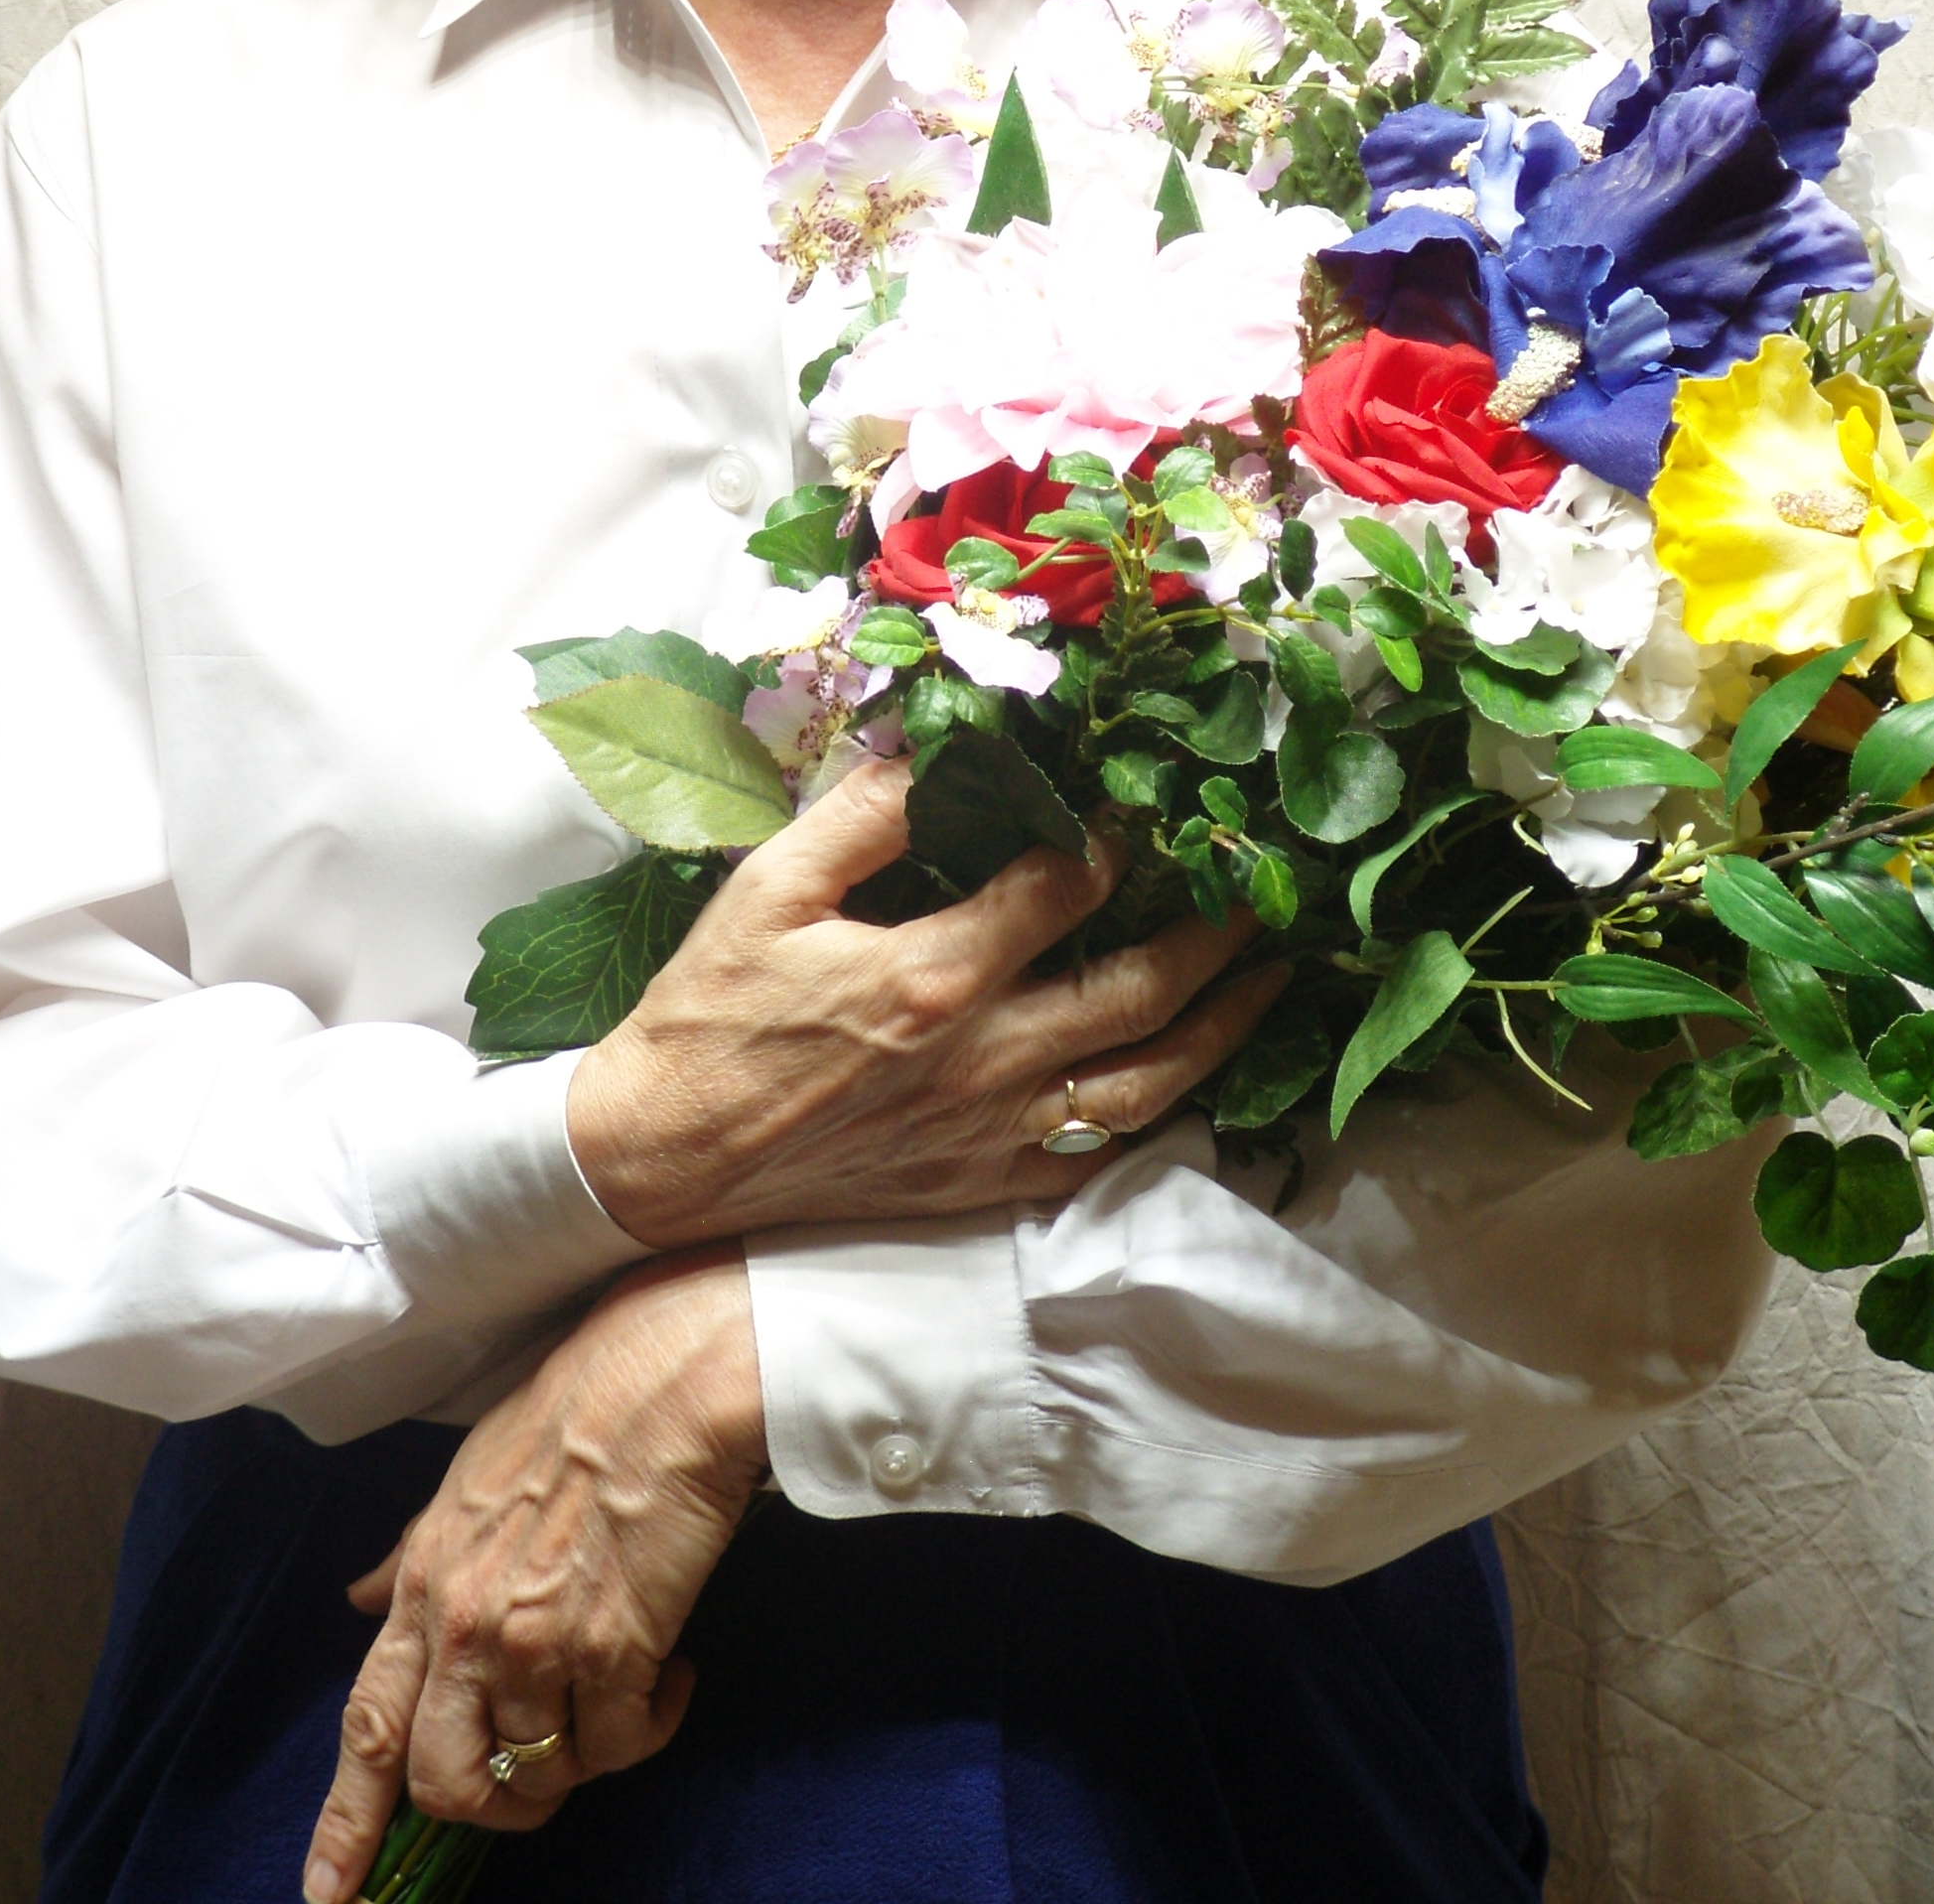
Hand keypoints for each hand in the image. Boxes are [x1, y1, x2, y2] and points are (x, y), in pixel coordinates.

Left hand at [302, 1250, 763, 1902]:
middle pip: (446, 1781)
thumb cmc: (576, 1412)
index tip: (329, 1892)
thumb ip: (412, 1551)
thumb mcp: (467, 1477)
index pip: (370, 1725)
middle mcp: (467, 1622)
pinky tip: (669, 1677)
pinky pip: (618, 1747)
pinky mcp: (615, 1649)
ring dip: (583, 1759)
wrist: (666, 1377)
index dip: (345, 1819)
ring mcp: (537, 1640)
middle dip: (493, 1807)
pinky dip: (646, 1730)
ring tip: (622, 1700)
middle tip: (543, 1780)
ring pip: (539, 1775)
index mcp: (425, 1580)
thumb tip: (360, 1595)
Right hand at [566, 757, 1283, 1245]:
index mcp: (933, 978)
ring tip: (1269, 979)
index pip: (1067, 889)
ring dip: (1222, 1028)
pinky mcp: (981, 1185)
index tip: (1141, 803)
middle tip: (1261, 886)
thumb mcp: (769, 888)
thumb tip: (936, 747)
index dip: (1113, 838)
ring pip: (1146, 1086)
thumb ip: (863, 814)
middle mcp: (982, 1061)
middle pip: (1140, 991)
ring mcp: (990, 1132)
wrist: (664, 1159)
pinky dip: (1160, 1113)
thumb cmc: (709, 1015)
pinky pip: (1098, 1154)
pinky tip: (1188, 1076)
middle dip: (1215, 934)